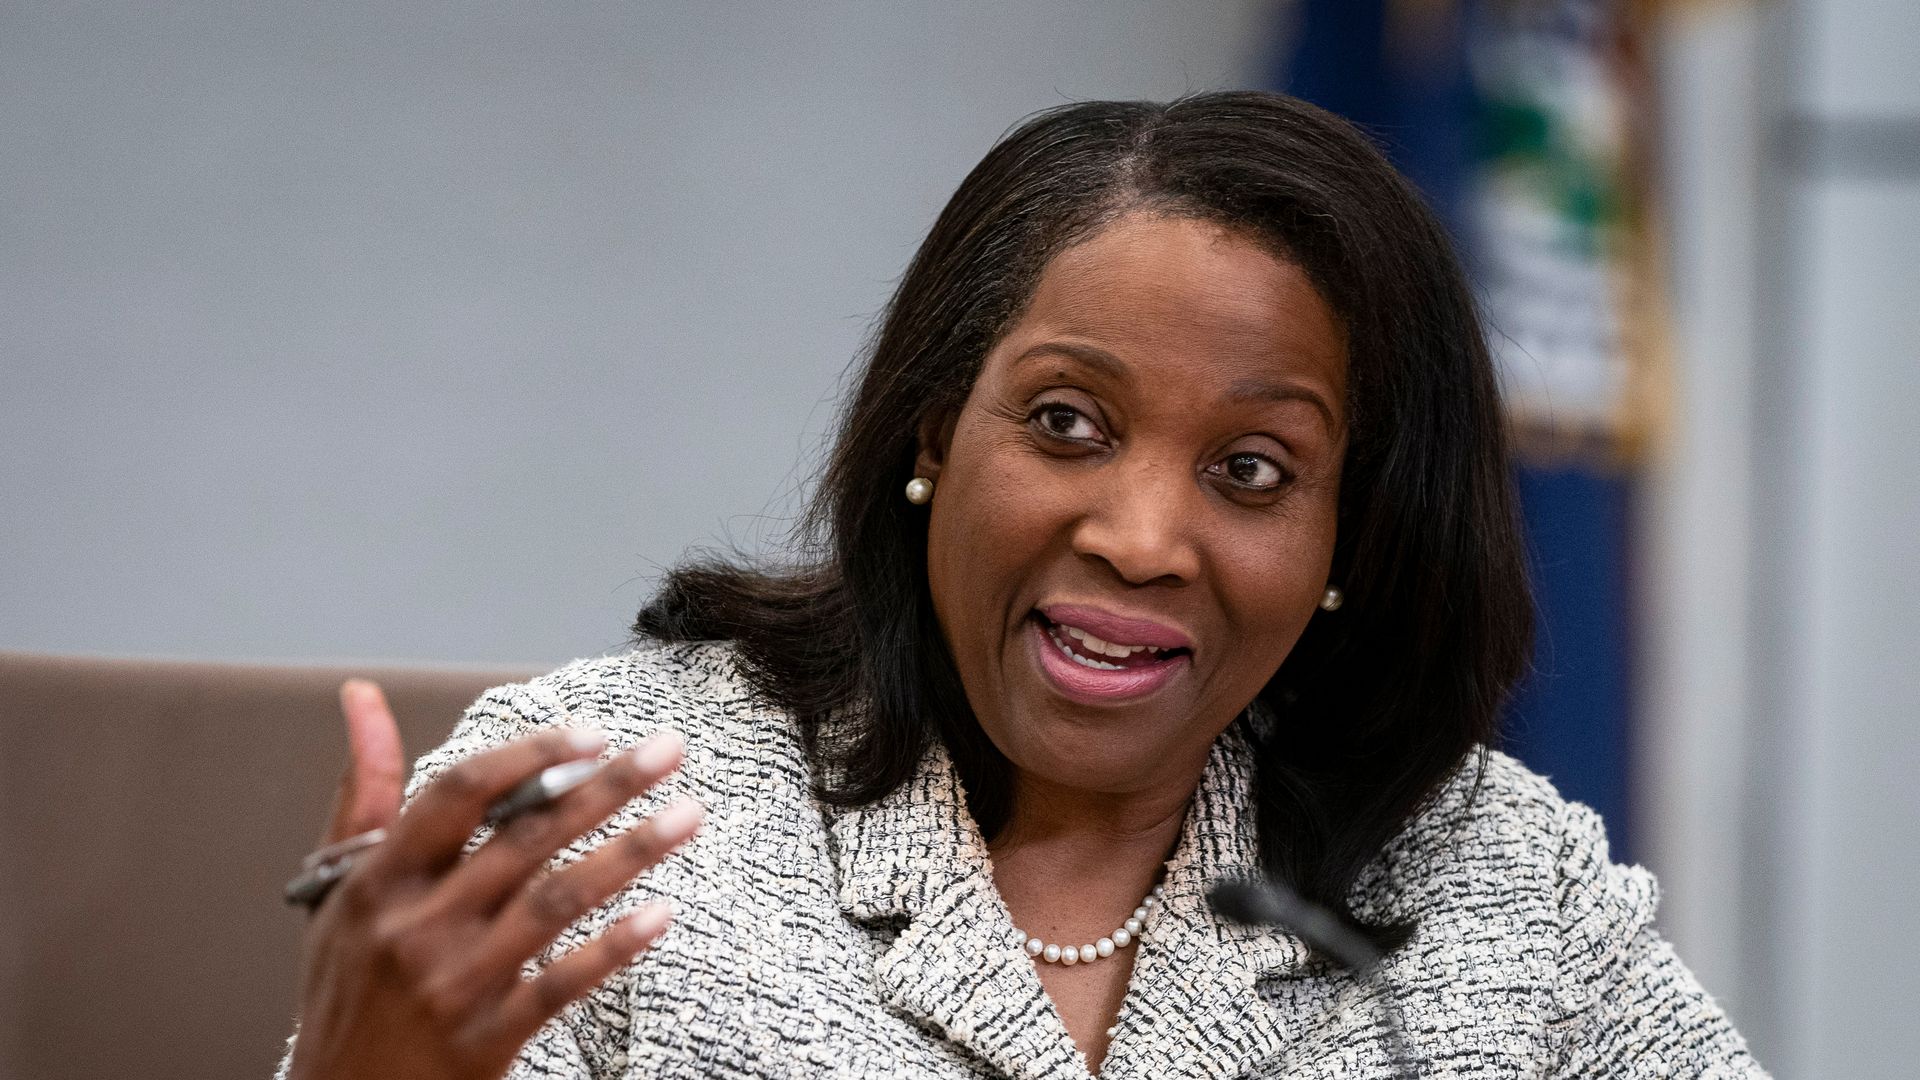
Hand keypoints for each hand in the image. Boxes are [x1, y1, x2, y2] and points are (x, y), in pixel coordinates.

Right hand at [286, 680, 701, 1079]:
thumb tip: (363, 697)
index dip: (530, 755)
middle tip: (669, 752)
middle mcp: (415, 925)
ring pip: (556, 901)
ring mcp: (454, 983)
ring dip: (629, 852)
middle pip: (526, 837)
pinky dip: (613, 946)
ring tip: (688, 816)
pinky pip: (562, 984)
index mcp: (379, 879)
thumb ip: (365, 791)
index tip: (593, 734)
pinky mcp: (487, 1038)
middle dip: (606, 787)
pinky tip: (661, 913)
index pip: (459, 792)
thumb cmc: (349, 982)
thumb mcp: (340, 886)